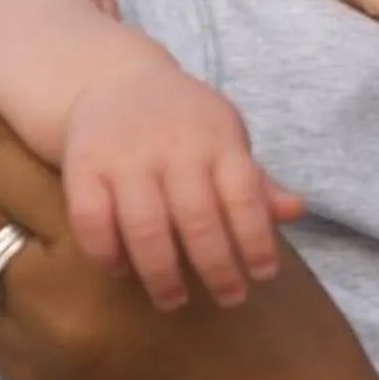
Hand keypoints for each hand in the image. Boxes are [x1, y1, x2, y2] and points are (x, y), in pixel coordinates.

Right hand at [64, 65, 305, 310]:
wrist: (114, 80)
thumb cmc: (184, 123)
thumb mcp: (225, 138)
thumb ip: (256, 182)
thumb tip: (295, 211)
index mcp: (216, 140)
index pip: (243, 195)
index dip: (256, 240)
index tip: (263, 275)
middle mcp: (172, 147)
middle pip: (197, 218)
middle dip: (216, 267)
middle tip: (227, 298)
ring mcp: (125, 156)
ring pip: (144, 225)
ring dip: (161, 272)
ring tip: (173, 300)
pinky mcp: (83, 166)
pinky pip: (91, 219)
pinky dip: (106, 251)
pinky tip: (121, 269)